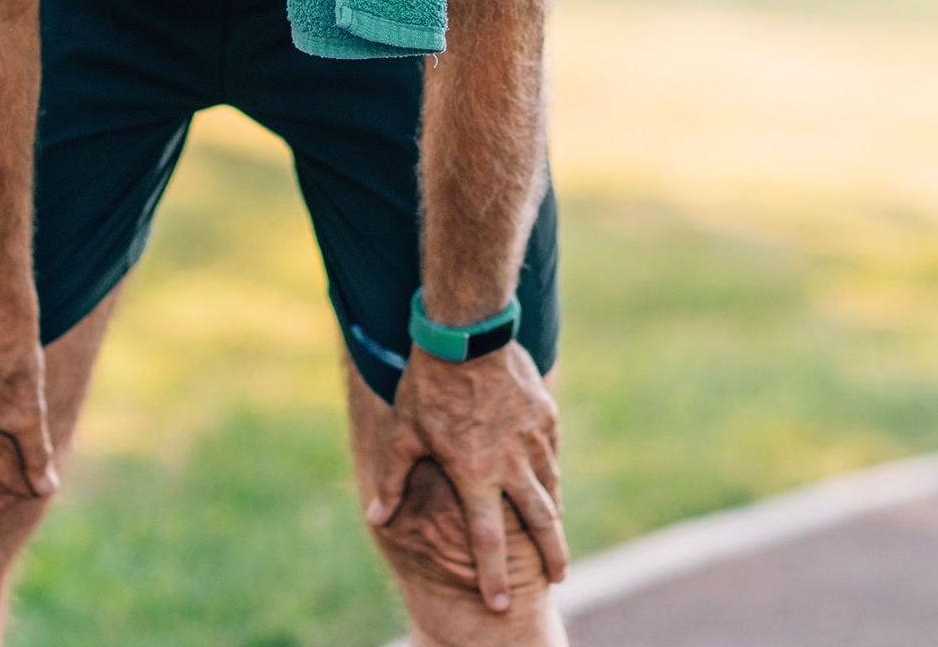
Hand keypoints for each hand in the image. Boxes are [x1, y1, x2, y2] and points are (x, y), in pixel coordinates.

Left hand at [366, 341, 566, 612]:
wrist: (466, 334)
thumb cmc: (427, 385)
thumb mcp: (403, 434)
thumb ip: (393, 480)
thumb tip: (378, 517)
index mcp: (475, 474)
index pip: (487, 538)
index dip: (493, 574)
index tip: (500, 603)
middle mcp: (510, 463)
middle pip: (540, 522)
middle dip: (553, 555)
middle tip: (559, 578)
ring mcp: (533, 438)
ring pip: (551, 487)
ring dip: (553, 515)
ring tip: (555, 534)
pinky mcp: (545, 415)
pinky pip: (551, 454)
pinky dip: (550, 473)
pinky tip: (548, 480)